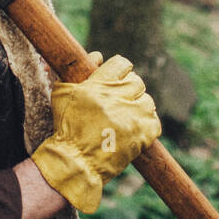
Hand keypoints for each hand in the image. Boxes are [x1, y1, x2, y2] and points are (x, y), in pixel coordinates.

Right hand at [30, 52, 161, 212]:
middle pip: (137, 82)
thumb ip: (77, 71)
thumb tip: (97, 56)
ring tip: (127, 116)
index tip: (118, 77)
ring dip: (139, 107)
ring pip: (148, 101)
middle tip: (120, 100)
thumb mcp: (63, 94)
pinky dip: (147, 125)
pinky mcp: (143, 135)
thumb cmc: (66, 127)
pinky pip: (155, 122)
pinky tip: (136, 128)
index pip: (122, 64)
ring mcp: (133, 117)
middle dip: (129, 90)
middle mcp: (119, 97)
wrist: (76, 162)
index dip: (120, 70)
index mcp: (100, 84)